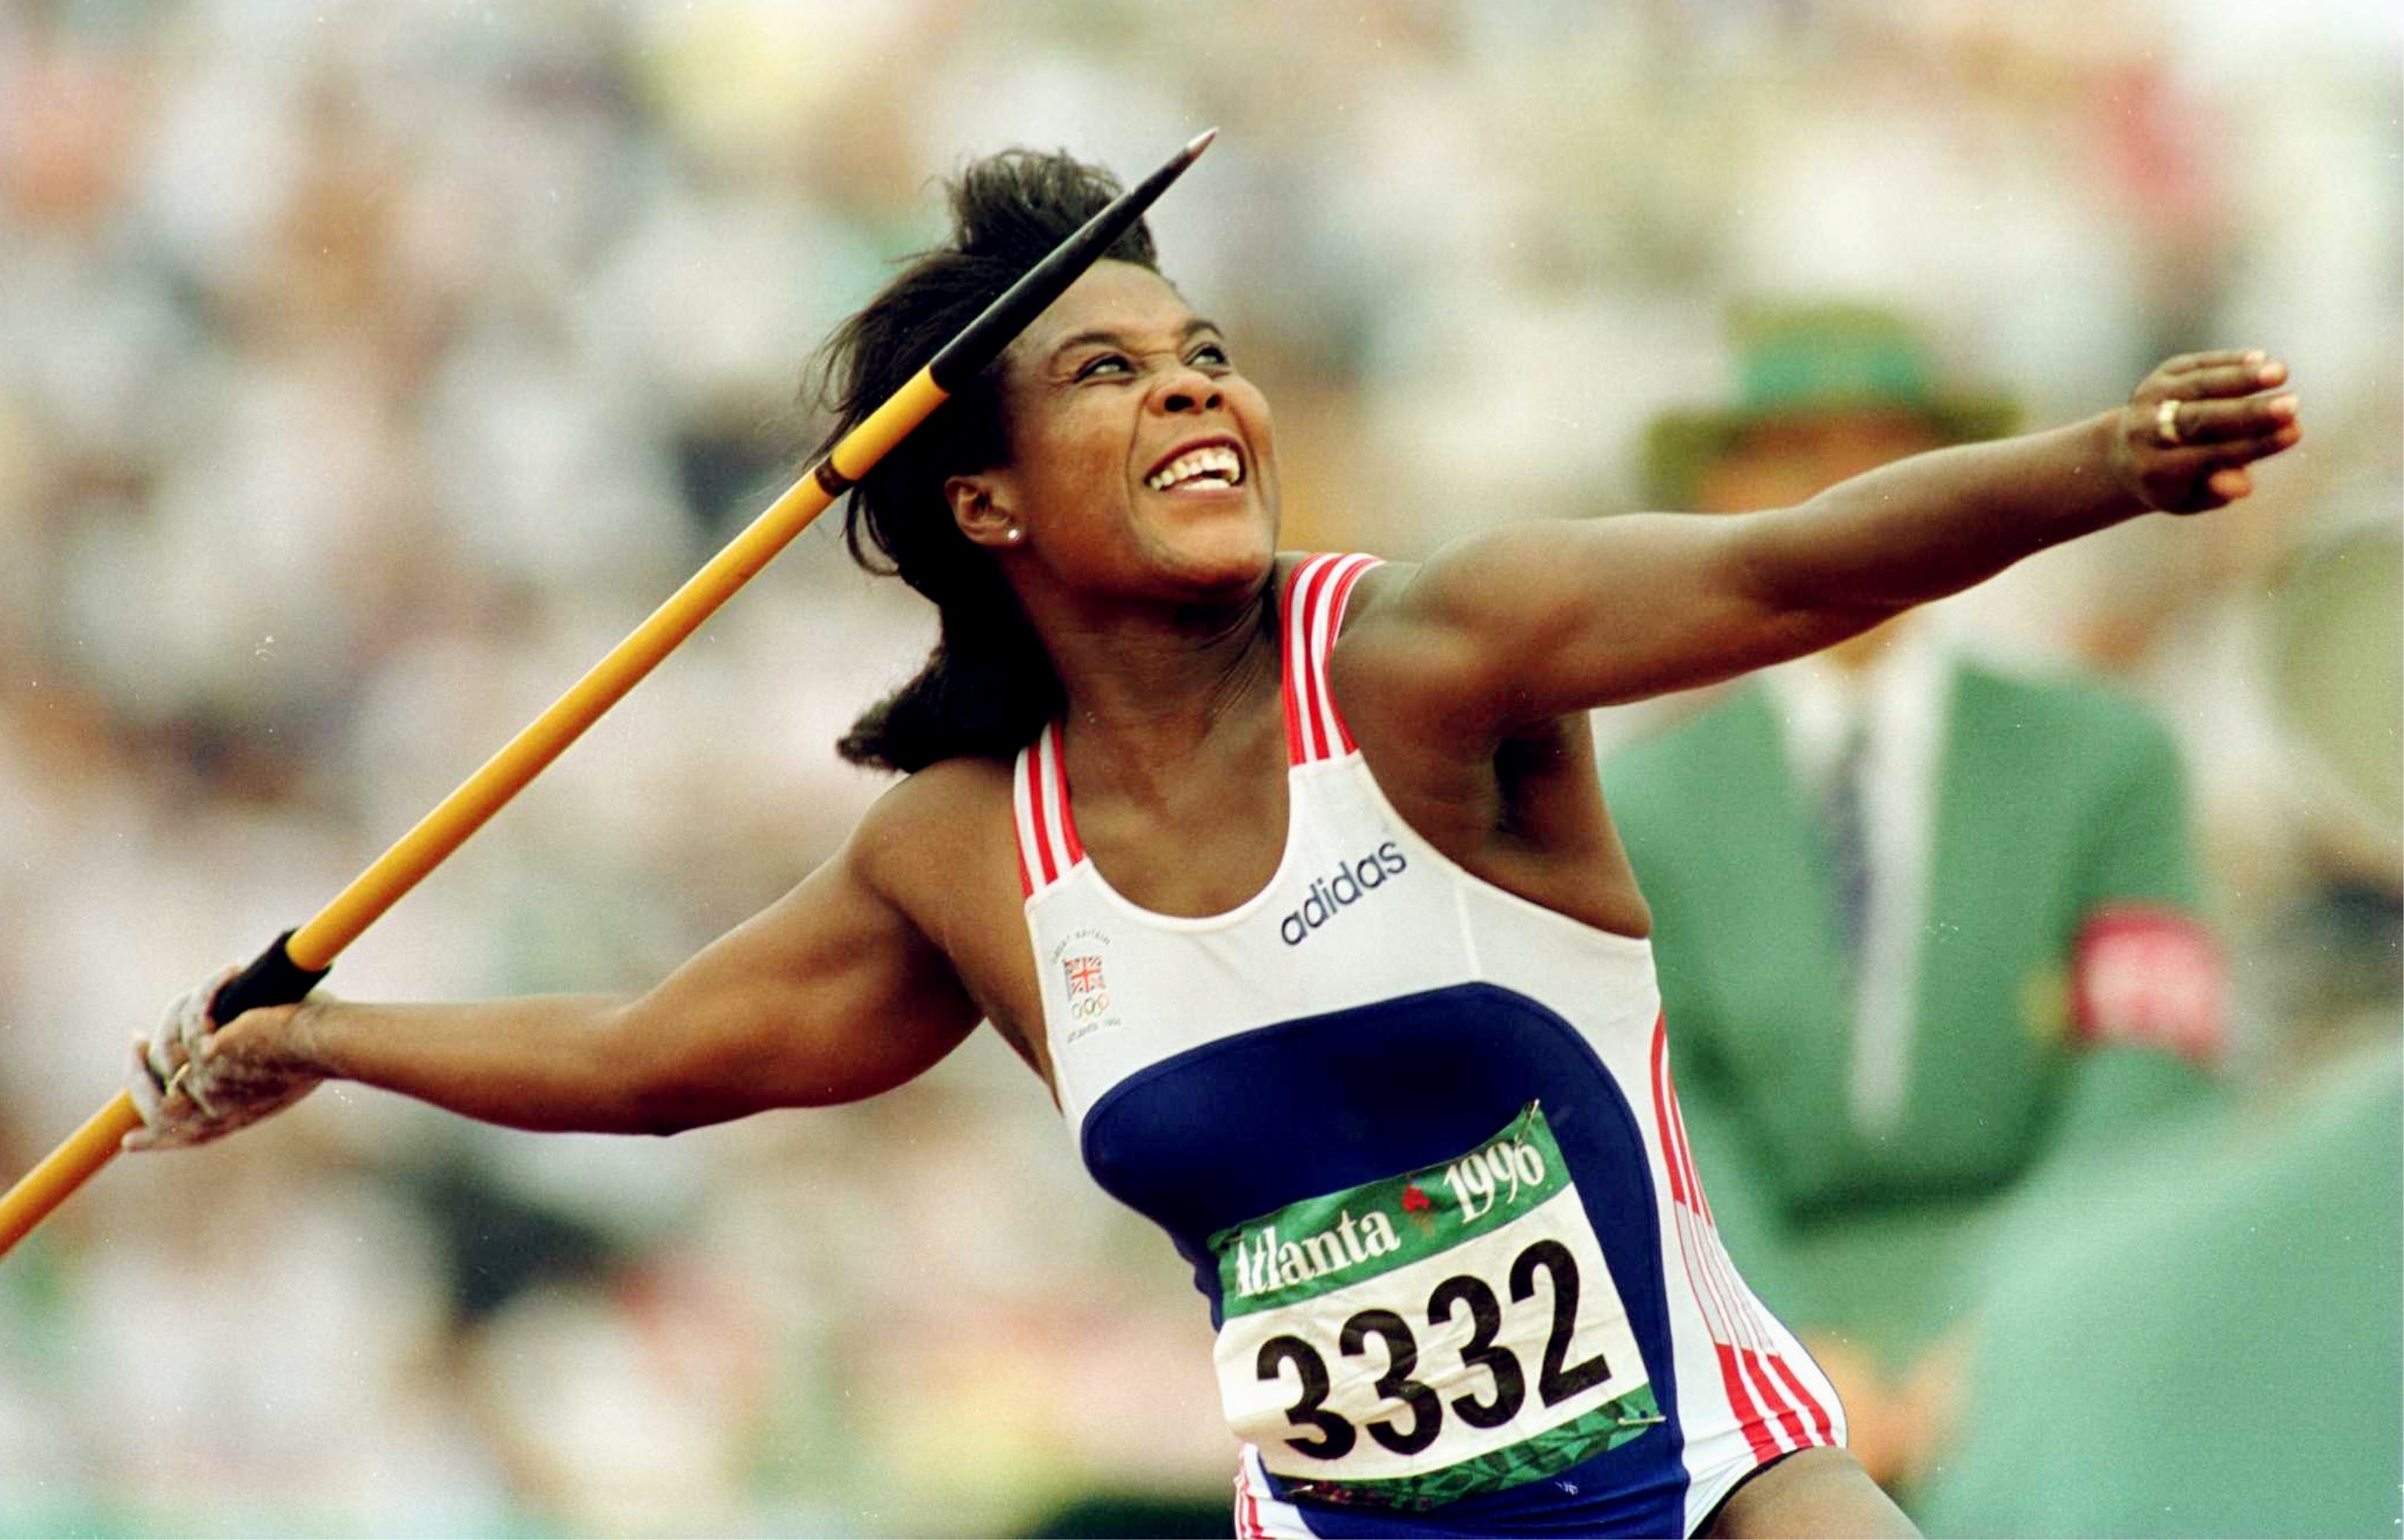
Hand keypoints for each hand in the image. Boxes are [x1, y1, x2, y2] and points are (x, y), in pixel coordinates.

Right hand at [125, 969, 322, 1151]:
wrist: (330, 1047)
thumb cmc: (320, 1055)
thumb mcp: (279, 1079)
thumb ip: (245, 1076)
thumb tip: (225, 1049)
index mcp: (230, 1119)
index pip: (180, 1137)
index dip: (152, 1139)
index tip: (127, 1141)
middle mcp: (211, 1108)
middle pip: (151, 1099)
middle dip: (135, 1069)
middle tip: (136, 1041)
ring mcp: (204, 1080)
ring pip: (164, 1046)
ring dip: (180, 1012)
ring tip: (212, 989)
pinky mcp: (206, 1048)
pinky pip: (192, 1011)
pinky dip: (214, 985)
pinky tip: (234, 970)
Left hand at [2110, 350, 2301, 513]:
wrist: (2123, 455)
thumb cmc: (2173, 482)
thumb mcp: (2189, 498)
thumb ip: (2215, 492)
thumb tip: (2245, 487)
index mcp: (2155, 468)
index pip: (2210, 454)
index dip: (2254, 444)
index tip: (2294, 433)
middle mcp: (2145, 431)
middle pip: (2200, 419)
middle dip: (2249, 412)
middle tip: (2293, 404)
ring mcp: (2150, 399)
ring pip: (2199, 386)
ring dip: (2241, 377)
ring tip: (2281, 372)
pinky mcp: (2160, 375)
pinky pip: (2197, 365)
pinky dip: (2228, 361)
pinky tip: (2261, 357)